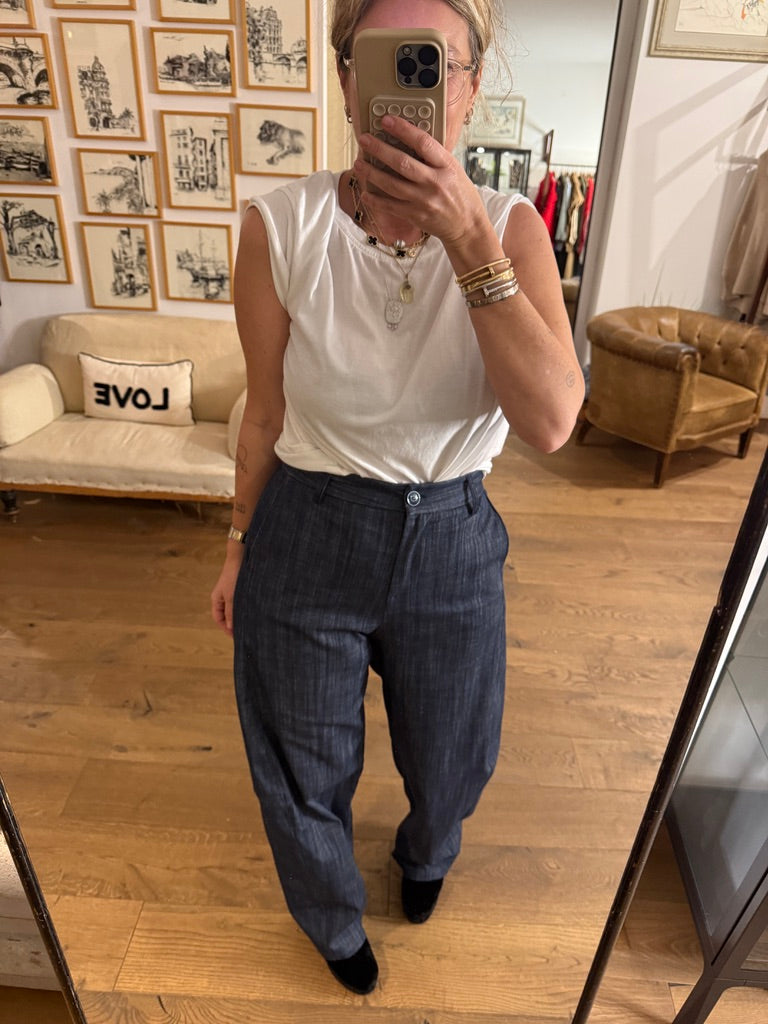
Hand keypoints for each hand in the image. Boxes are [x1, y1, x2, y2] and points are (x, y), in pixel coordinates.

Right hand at [210, 555, 242, 636]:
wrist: (240, 557)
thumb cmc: (233, 576)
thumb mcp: (232, 597)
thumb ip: (231, 612)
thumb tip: (230, 627)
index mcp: (216, 600)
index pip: (218, 619)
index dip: (226, 628)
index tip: (236, 636)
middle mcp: (222, 597)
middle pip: (226, 615)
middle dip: (233, 624)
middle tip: (244, 632)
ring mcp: (231, 592)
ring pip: (234, 609)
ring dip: (240, 616)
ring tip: (250, 624)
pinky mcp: (239, 588)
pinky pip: (240, 602)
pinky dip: (244, 608)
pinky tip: (253, 612)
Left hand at [353, 115, 489, 248]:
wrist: (467, 225)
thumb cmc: (460, 194)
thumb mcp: (453, 169)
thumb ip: (434, 156)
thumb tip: (408, 140)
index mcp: (446, 166)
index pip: (423, 142)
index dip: (402, 129)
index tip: (387, 120)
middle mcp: (435, 182)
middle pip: (402, 162)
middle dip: (379, 149)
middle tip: (364, 140)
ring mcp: (424, 200)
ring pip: (392, 184)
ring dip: (372, 173)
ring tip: (359, 164)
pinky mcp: (416, 216)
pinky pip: (391, 206)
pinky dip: (376, 200)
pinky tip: (365, 193)